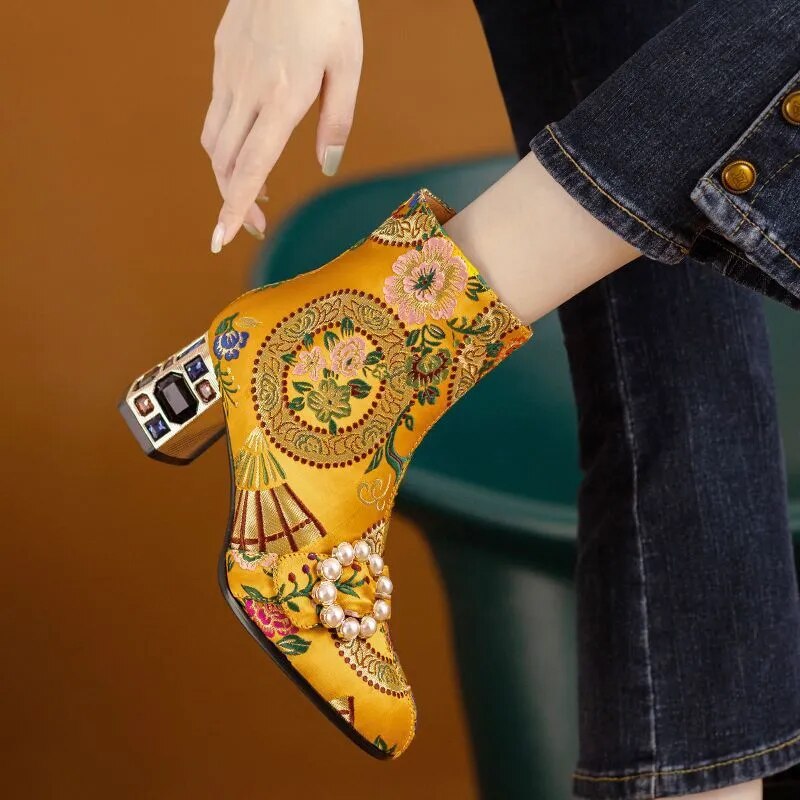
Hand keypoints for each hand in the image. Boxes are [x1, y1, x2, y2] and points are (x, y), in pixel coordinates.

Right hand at [201, 0, 362, 251]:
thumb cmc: (328, 9)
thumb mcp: (347, 65)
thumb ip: (336, 120)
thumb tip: (326, 166)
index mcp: (282, 99)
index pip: (250, 168)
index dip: (235, 208)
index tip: (222, 238)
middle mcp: (247, 90)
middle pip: (225, 163)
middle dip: (234, 202)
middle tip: (255, 225)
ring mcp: (228, 72)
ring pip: (213, 140)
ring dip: (227, 174)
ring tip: (256, 191)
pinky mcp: (221, 56)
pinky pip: (216, 111)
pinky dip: (226, 141)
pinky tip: (248, 143)